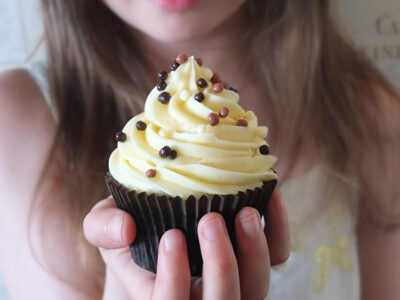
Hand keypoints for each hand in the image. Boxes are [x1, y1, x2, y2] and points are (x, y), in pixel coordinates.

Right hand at [83, 191, 289, 299]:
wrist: (159, 217)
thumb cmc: (133, 225)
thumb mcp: (105, 224)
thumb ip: (103, 228)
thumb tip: (124, 228)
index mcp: (162, 294)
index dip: (174, 279)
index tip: (171, 235)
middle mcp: (203, 296)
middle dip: (221, 264)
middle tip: (211, 219)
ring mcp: (235, 279)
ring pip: (257, 287)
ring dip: (255, 251)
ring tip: (246, 211)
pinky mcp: (256, 256)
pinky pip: (279, 255)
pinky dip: (278, 229)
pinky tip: (271, 197)